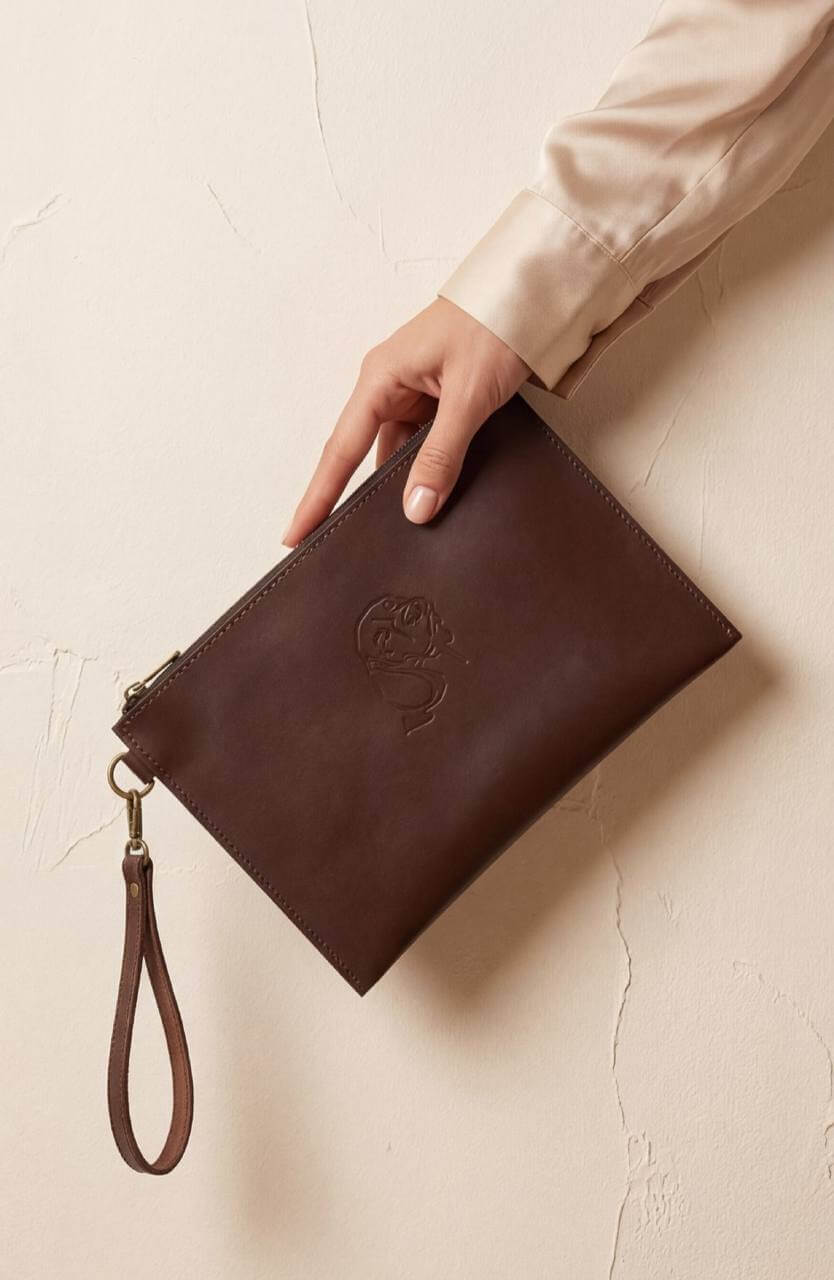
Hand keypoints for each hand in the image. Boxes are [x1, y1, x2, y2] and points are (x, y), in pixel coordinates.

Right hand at [282, 297, 530, 546]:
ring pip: (397, 451)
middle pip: (363, 454)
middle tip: (350, 547)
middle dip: (357, 497)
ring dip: (406, 481)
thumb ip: (442, 455)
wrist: (535, 291)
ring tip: (406, 523)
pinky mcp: (437, 397)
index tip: (295, 534)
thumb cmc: (496, 324)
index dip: (318, 496)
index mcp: (380, 378)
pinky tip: (438, 490)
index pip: (340, 450)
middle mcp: (388, 385)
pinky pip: (423, 442)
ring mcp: (413, 391)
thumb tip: (416, 507)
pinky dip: (430, 466)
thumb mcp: (468, 397)